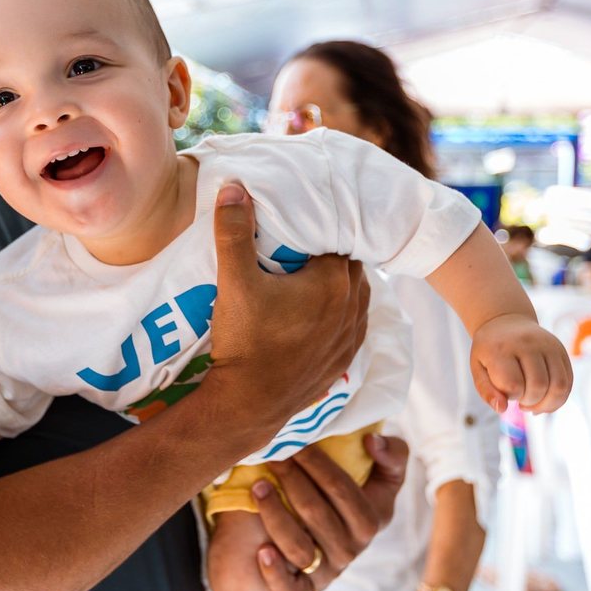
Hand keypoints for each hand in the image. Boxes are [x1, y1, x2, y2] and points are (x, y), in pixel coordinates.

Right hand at [204, 182, 369, 441]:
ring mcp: (351, 337)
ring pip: (357, 295)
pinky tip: (321, 314)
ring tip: (312, 278)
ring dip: (339, 284)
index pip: (336, 239)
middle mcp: (352, 306)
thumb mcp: (234, 281)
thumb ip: (234, 232)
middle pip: (350, 265)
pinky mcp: (343, 360)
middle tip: (304, 248)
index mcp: (333, 281)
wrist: (248, 404)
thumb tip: (233, 187)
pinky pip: (353, 325)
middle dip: (330, 254)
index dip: (319, 231)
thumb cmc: (243, 340)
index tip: (301, 228)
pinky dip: (342, 314)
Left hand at [250, 433, 408, 590]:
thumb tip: (373, 441)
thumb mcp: (382, 478)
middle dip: (291, 480)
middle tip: (271, 455)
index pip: (343, 490)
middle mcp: (351, 549)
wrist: (327, 543)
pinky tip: (261, 551)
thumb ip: (391, 454)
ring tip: (258, 487)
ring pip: (300, 548)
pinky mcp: (304, 590)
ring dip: (275, 516)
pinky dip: (275, 574)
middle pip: (316, 513)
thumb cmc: (350, 497)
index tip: (296, 441)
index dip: (318, 464)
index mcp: (372, 520)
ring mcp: (327, 572)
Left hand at [470, 313, 571, 413]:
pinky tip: (545, 399)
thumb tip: (502, 409)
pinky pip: (568, 382)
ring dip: (548, 404)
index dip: (510, 396)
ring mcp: (548, 345)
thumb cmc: (490, 351)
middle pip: (539, 386)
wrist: (505, 322)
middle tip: (520, 401)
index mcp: (502, 349)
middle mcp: (527, 343)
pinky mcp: (561, 350)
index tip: (505, 393)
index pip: (513, 384)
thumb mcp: (478, 368)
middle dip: (530, 402)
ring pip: (559, 386)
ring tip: (534, 404)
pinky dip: (559, 398)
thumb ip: (486, 391)